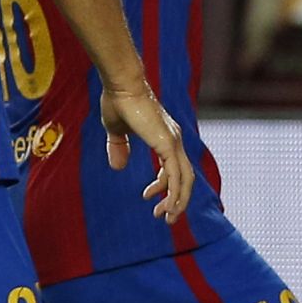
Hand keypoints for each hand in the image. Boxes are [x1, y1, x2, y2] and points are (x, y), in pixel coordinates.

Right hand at [98, 83, 192, 222]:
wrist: (121, 85)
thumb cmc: (118, 101)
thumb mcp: (116, 132)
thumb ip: (119, 148)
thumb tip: (117, 168)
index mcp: (166, 137)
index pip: (173, 168)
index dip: (163, 186)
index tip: (148, 198)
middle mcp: (174, 140)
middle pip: (185, 177)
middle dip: (176, 199)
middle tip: (164, 217)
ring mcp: (173, 141)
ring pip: (185, 179)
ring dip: (177, 202)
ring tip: (166, 218)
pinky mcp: (167, 143)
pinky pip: (176, 175)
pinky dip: (174, 193)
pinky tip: (168, 206)